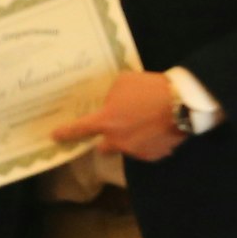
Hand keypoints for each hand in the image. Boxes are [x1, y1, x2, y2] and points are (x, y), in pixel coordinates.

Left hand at [53, 71, 184, 161]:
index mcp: (107, 121)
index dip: (66, 133)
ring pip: (126, 148)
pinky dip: (148, 142)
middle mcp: (117, 141)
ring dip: (130, 139)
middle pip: (102, 148)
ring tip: (144, 124)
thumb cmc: (149, 89)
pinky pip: (145, 151)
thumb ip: (112, 95)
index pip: (79, 130)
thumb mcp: (123, 82)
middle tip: (116, 128)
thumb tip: (110, 103)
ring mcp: (135, 151)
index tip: (55, 137)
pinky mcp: (153, 156)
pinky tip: (157, 129)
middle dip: (106, 140)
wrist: (181, 103)